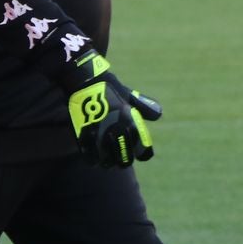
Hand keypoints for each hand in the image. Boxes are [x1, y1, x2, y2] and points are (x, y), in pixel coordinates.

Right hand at [60, 50, 160, 168]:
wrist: (84, 80)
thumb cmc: (108, 87)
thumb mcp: (128, 95)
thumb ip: (143, 106)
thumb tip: (158, 114)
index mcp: (132, 125)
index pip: (144, 152)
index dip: (141, 153)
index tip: (137, 151)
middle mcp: (118, 133)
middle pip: (125, 161)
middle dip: (123, 159)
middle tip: (118, 155)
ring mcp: (100, 137)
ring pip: (108, 163)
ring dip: (107, 162)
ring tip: (104, 156)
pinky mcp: (84, 138)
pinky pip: (91, 159)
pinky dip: (93, 160)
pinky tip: (93, 154)